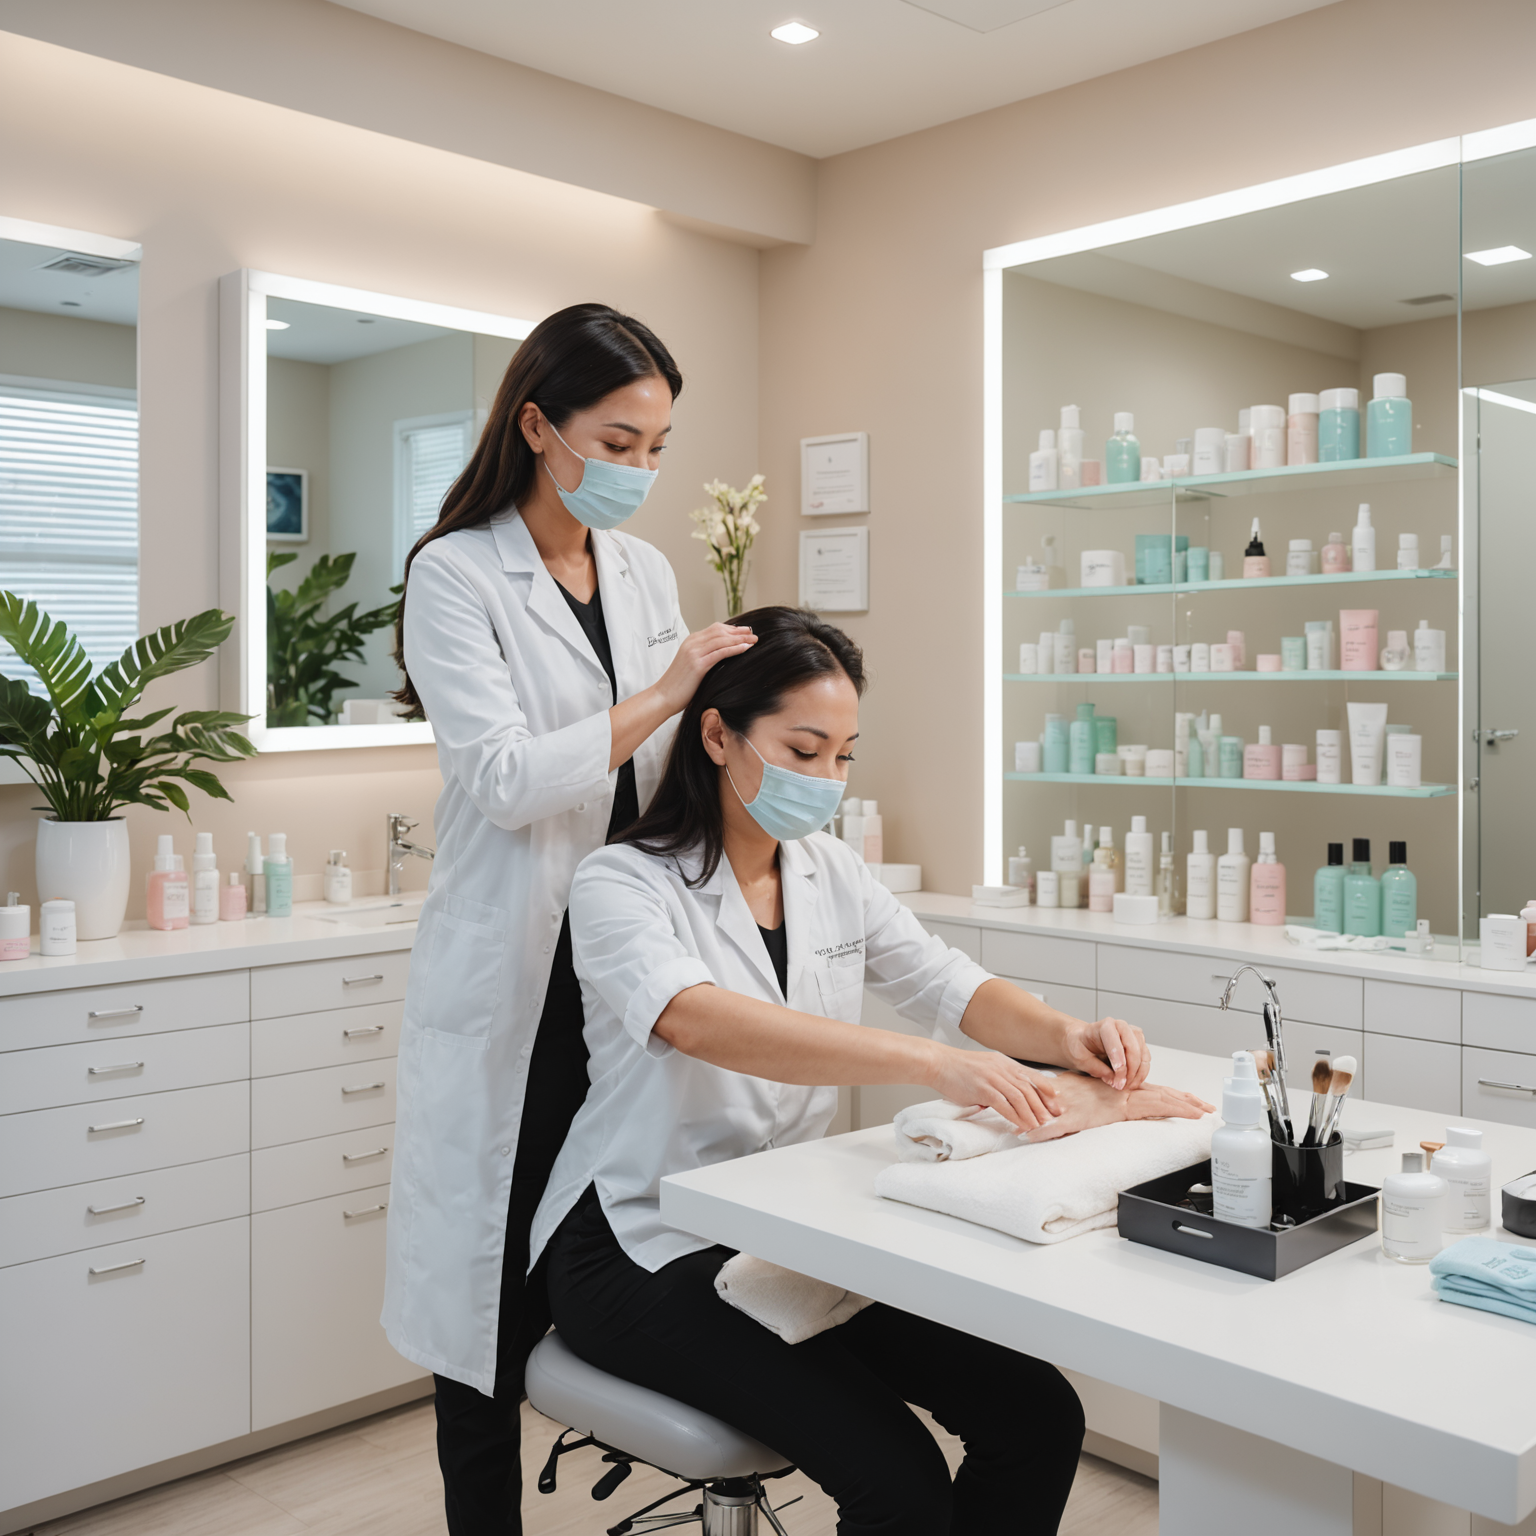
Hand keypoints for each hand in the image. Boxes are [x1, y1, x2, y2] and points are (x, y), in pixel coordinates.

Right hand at [653, 623, 756, 712]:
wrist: (663, 697)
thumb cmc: (678, 686)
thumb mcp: (692, 666)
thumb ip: (705, 658)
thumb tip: (723, 659)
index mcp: (691, 642)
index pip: (715, 629)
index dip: (732, 629)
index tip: (746, 632)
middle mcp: (692, 643)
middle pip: (720, 630)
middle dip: (739, 632)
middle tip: (753, 634)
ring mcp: (694, 652)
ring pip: (722, 639)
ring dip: (741, 639)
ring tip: (754, 640)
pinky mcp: (697, 664)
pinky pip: (721, 652)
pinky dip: (735, 648)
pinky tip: (746, 648)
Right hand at [924, 1044, 1061, 1134]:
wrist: (938, 1063)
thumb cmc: (959, 1069)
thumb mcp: (985, 1068)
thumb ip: (999, 1079)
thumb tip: (1007, 1099)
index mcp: (1004, 1063)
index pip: (1032, 1076)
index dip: (1047, 1090)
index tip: (1057, 1103)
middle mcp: (1002, 1069)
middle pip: (1030, 1089)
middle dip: (1044, 1106)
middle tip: (1054, 1119)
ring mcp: (993, 1078)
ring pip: (1020, 1098)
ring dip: (1032, 1114)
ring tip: (1040, 1126)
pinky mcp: (983, 1089)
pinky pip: (1005, 1105)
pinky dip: (1016, 1117)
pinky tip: (1022, 1126)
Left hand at [1025, 1072, 1212, 1142]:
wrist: (1048, 1087)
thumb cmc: (1055, 1101)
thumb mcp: (1051, 1117)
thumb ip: (1044, 1127)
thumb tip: (1030, 1134)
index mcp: (1115, 1102)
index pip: (1150, 1102)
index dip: (1174, 1106)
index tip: (1194, 1111)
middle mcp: (1122, 1096)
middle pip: (1160, 1095)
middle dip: (1186, 1102)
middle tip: (1209, 1110)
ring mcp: (1123, 1095)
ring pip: (1158, 1093)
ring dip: (1181, 1099)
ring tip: (1203, 1106)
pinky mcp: (1121, 1097)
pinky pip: (1149, 1094)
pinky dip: (1167, 1098)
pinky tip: (1179, 1102)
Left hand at [1062, 1015, 1148, 1091]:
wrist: (1084, 1041)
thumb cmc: (1081, 1045)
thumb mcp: (1080, 1058)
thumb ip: (1096, 1068)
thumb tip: (1114, 1080)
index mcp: (1105, 1026)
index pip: (1115, 1040)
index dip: (1118, 1058)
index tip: (1118, 1074)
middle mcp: (1121, 1027)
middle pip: (1133, 1047)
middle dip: (1129, 1069)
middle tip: (1121, 1084)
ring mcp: (1132, 1035)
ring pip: (1142, 1054)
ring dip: (1137, 1073)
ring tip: (1126, 1085)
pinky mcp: (1139, 1044)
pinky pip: (1145, 1059)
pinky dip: (1141, 1073)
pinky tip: (1131, 1082)